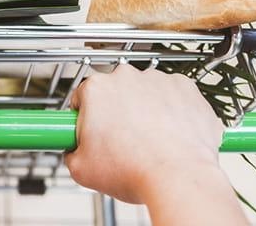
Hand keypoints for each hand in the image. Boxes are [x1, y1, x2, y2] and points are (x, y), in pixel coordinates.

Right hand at [65, 65, 223, 203]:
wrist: (179, 178)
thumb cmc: (135, 171)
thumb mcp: (81, 169)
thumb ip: (71, 153)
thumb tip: (75, 151)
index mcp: (96, 89)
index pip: (82, 97)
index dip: (85, 117)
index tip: (93, 130)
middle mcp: (126, 77)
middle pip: (114, 92)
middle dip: (115, 112)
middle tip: (121, 142)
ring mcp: (157, 79)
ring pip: (144, 92)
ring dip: (144, 110)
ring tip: (149, 141)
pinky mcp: (184, 87)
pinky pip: (171, 95)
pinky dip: (170, 110)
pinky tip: (169, 133)